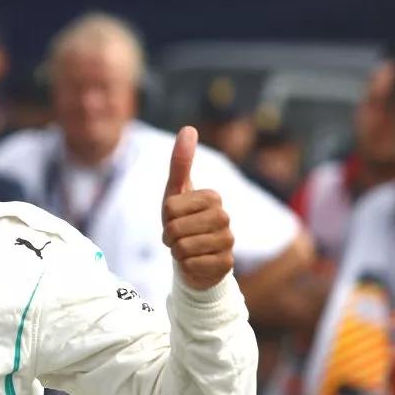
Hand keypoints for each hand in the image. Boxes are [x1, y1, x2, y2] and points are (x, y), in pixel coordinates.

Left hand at [161, 126, 234, 289]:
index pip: (170, 207)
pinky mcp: (226, 264)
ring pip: (182, 247)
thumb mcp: (176, 193)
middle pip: (175, 227)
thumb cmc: (184, 223)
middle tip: (179, 237)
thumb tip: (189, 128)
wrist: (196, 259)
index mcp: (213, 197)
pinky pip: (190, 264)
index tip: (175, 219)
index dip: (166, 217)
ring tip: (186, 249)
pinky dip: (185, 266)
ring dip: (176, 251)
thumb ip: (181, 162)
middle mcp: (224, 218)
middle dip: (169, 235)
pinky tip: (196, 263)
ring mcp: (228, 242)